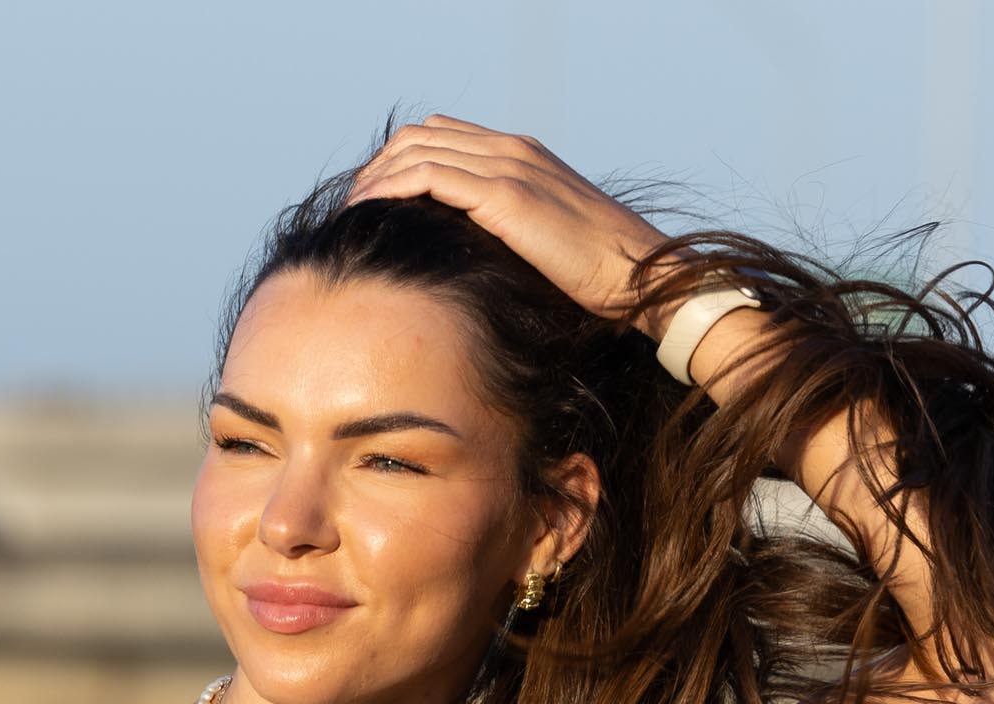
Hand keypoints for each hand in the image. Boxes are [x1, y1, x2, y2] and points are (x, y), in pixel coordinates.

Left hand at [345, 114, 674, 328]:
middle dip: (380, 165)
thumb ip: (512, 234)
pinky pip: (430, 177)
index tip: (375, 198)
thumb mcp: (549, 244)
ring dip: (377, 177)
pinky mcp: (507, 196)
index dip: (401, 161)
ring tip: (353, 210)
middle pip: (423, 135)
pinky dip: (393, 188)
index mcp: (523, 156)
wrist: (640, 277)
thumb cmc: (602, 278)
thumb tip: (473, 259)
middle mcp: (513, 150)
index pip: (444, 137)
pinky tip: (370, 211)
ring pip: (419, 150)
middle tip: (354, 204)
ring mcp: (510, 168)